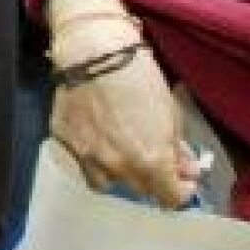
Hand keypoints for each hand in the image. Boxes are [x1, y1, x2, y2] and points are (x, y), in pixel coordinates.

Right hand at [49, 26, 196, 208]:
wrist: (94, 51)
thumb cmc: (138, 76)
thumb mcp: (171, 113)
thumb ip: (177, 149)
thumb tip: (185, 169)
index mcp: (150, 162)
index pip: (170, 198)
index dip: (180, 190)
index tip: (182, 178)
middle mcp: (117, 167)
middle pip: (139, 189)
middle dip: (150, 175)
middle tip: (152, 154)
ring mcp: (86, 156)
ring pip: (106, 181)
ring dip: (118, 171)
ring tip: (121, 148)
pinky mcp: (64, 141)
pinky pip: (81, 159)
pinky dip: (92, 153)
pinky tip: (97, 132)